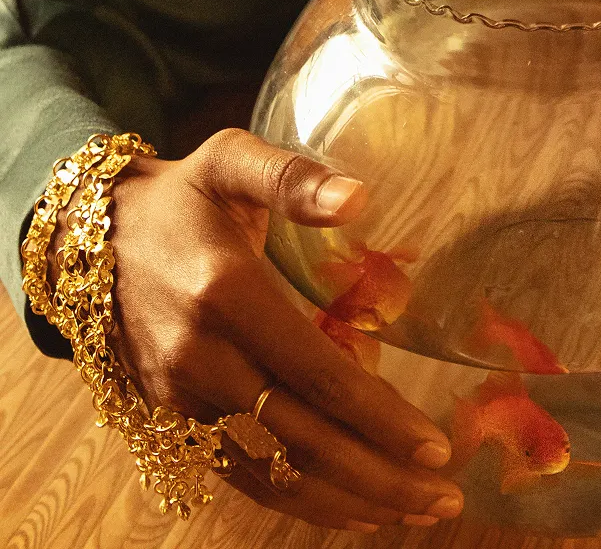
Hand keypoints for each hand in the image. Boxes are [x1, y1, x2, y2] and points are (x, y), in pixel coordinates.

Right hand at [94, 128, 461, 530]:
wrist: (83, 236)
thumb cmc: (178, 195)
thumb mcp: (229, 160)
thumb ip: (292, 177)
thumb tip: (359, 196)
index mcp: (226, 292)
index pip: (317, 374)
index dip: (380, 417)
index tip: (437, 444)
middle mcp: (200, 357)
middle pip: (303, 440)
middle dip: (381, 476)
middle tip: (444, 499)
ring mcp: (181, 397)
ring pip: (273, 473)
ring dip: (348, 501)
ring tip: (414, 512)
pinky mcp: (171, 418)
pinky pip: (242, 475)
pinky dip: (298, 502)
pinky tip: (350, 509)